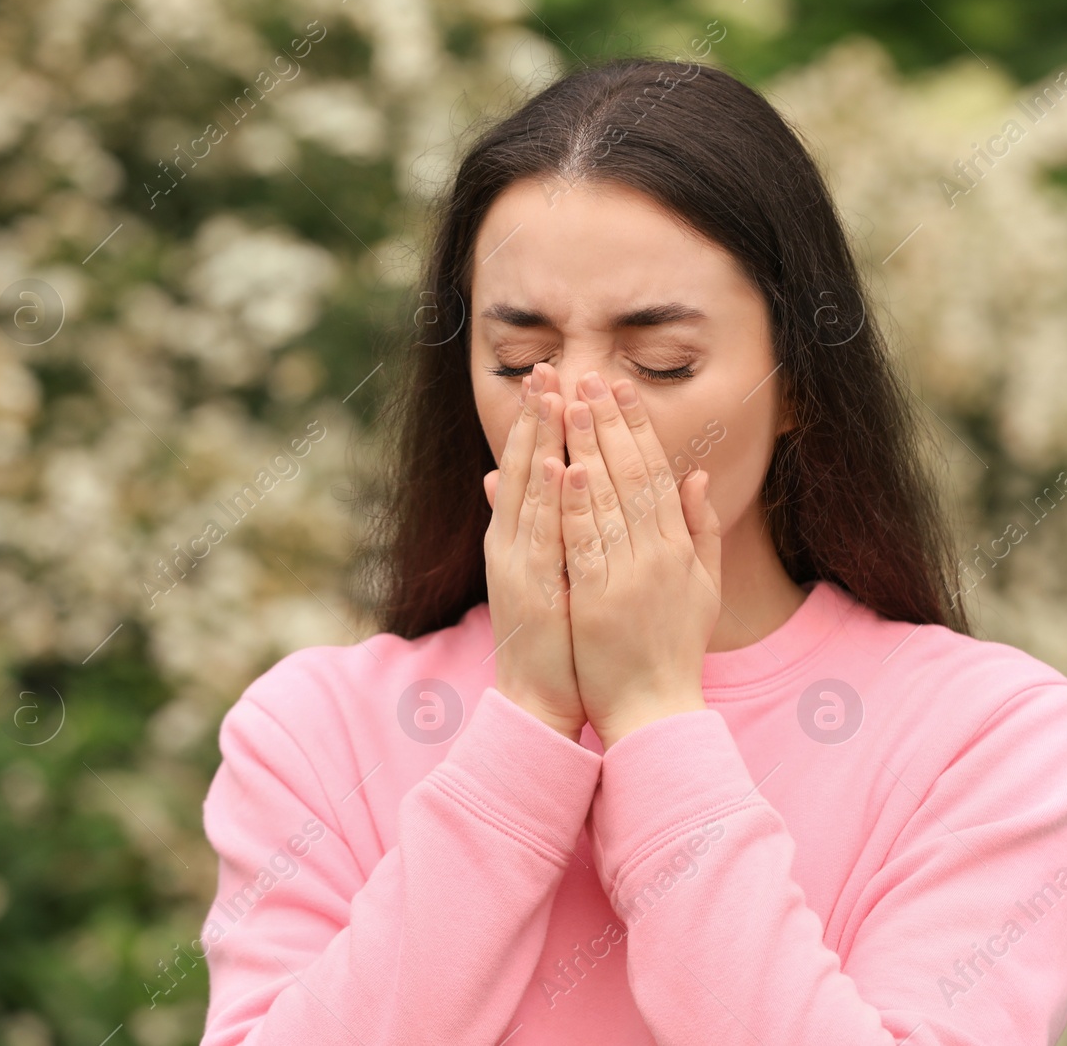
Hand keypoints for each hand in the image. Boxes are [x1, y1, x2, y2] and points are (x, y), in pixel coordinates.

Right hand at [482, 363, 584, 740]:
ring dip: (538, 440)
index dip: (536, 421)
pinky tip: (557, 464)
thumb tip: (510, 478)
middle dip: (533, 415)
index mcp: (518, 536)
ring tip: (549, 395)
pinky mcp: (533, 587)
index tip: (550, 376)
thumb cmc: (550, 638)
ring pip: (529, 490)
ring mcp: (519, 562)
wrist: (537, 699)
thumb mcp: (537, 572)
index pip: (528, 466)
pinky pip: (543, 534)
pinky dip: (548, 498)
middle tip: (545, 366)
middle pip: (522, 466)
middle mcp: (512, 541)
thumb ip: (527, 524)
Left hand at [558, 370, 722, 749]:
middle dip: (609, 423)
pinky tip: (565, 467)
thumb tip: (695, 475)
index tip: (621, 389)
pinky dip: (576, 505)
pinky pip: (585, 544)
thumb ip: (701, 529)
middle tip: (590, 377)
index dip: (637, 428)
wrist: (656, 709)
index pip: (656, 474)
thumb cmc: (675, 648)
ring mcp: (628, 578)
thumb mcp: (702, 586)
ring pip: (606, 501)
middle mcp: (657, 556)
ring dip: (588, 448)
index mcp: (680, 549)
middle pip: (630, 476)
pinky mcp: (597, 601)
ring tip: (571, 404)